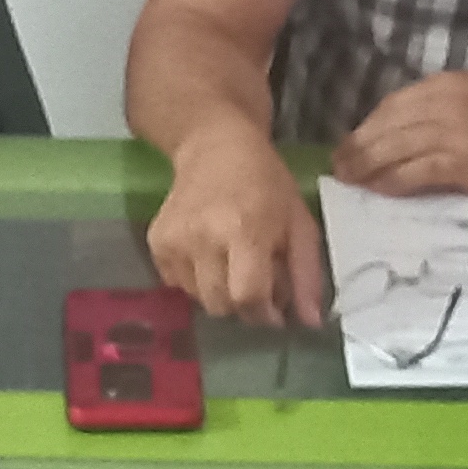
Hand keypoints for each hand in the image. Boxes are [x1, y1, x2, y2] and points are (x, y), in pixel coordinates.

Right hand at [144, 129, 326, 327]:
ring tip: (232, 262)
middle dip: (244, 306)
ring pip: (199, 299)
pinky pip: (177, 285)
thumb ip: (306, 274)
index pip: (248, 297)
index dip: (264, 314)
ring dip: (220, 292)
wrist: (215, 145)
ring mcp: (174, 240)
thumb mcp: (299, 222)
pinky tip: (209, 253)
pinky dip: (197, 280)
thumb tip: (311, 322)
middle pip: (222, 305)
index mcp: (244, 230)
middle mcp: (203, 237)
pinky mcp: (156, 242)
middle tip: (256, 282)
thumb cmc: (266, 183)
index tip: (275, 312)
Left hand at [328, 72, 467, 196]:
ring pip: (392, 150)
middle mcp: (444, 103)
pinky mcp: (464, 162)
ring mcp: (453, 132)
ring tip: (349, 181)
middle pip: (385, 126)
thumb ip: (448, 110)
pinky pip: (414, 172)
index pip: (392, 105)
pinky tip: (380, 190)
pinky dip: (392, 182)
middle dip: (357, 148)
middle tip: (339, 166)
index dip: (367, 127)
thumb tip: (414, 134)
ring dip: (366, 167)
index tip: (352, 142)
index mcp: (449, 84)